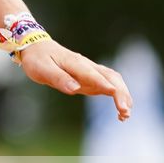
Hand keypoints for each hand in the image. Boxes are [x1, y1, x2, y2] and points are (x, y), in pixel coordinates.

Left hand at [16, 40, 131, 120]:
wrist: (38, 48)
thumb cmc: (38, 59)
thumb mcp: (42, 69)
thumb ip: (59, 78)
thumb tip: (74, 89)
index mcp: (75, 63)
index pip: (91, 74)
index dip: (102, 83)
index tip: (113, 93)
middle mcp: (87, 66)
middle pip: (110, 77)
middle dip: (120, 93)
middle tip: (124, 112)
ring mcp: (91, 71)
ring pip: (114, 80)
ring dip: (123, 95)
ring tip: (125, 115)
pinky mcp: (92, 78)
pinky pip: (109, 85)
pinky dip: (118, 96)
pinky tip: (121, 111)